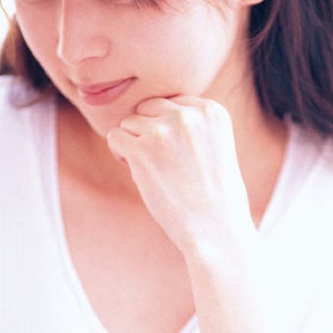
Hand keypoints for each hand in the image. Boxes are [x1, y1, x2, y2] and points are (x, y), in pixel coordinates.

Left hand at [107, 96, 254, 257]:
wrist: (216, 230)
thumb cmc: (217, 196)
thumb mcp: (217, 147)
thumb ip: (194, 125)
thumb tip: (155, 113)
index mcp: (212, 111)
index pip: (172, 103)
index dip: (169, 129)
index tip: (181, 155)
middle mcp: (187, 115)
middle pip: (148, 108)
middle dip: (149, 132)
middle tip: (163, 163)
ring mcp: (163, 131)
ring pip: (129, 122)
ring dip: (135, 145)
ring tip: (156, 171)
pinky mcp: (141, 151)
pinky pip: (114, 137)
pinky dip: (121, 155)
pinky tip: (140, 174)